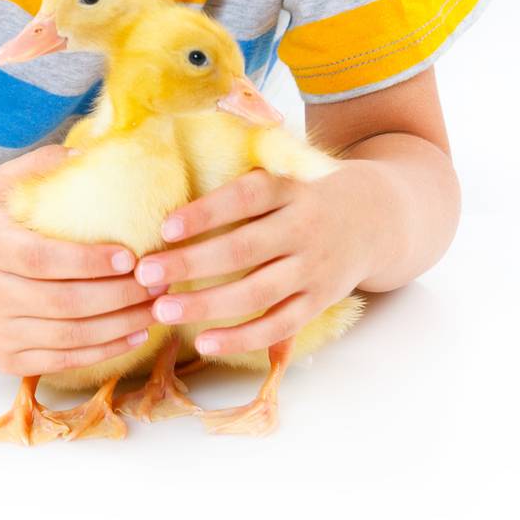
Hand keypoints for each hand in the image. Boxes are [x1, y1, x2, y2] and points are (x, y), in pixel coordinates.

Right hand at [0, 144, 158, 376]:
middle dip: (118, 296)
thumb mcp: (1, 188)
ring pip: (69, 337)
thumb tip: (86, 152)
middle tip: (158, 282)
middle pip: (63, 303)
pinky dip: (105, 352)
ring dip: (121, 325)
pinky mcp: (8, 360)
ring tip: (157, 308)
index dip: (88, 262)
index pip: (42, 258)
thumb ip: (39, 166)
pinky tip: (136, 335)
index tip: (130, 256)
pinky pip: (65, 361)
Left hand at [130, 163, 384, 357]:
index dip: (205, 213)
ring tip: (163, 311)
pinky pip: (280, 325)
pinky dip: (242, 337)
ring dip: (207, 305)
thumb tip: (174, 211)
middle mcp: (303, 228)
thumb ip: (238, 190)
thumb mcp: (280, 177)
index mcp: (288, 190)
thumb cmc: (302, 195)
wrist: (375, 218)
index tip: (164, 228)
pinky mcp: (319, 301)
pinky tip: (204, 342)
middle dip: (190, 264)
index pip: (244, 198)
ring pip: (257, 292)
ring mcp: (313, 268)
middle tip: (145, 275)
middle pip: (243, 249)